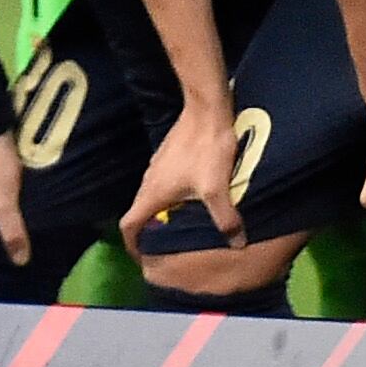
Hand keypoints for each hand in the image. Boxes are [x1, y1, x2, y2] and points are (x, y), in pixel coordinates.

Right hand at [127, 101, 240, 252]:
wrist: (207, 108)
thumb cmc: (206, 149)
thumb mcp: (217, 188)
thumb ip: (225, 218)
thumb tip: (237, 244)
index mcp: (153, 192)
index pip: (129, 225)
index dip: (132, 246)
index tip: (143, 258)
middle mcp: (148, 180)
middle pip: (140, 213)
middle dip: (150, 232)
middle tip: (167, 248)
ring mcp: (156, 166)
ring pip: (153, 197)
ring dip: (162, 214)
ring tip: (182, 226)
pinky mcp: (168, 155)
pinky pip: (164, 184)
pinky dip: (172, 198)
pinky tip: (193, 199)